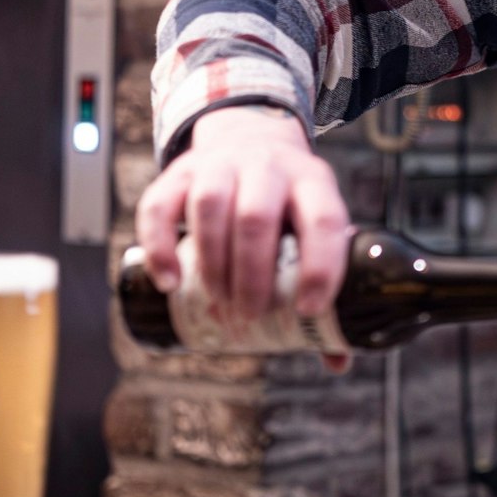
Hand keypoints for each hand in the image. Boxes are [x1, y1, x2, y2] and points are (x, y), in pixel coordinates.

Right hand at [134, 104, 349, 327]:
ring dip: (212, 261)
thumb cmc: (289, 201)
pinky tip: (169, 283)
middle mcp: (268, 165)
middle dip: (253, 274)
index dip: (320, 266)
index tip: (309, 310)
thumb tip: (337, 360)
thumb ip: (324, 284)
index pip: (324, 221)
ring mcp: (220, 164)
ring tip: (217, 300)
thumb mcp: (315, 224)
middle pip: (257, 217)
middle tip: (250, 314)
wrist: (250, 135)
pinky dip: (160, 247)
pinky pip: (160, 206)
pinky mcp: (179, 172)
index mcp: (313, 182)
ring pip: (210, 205)